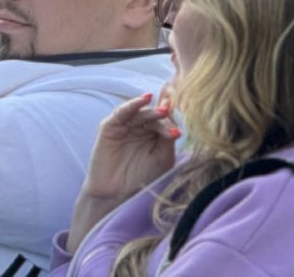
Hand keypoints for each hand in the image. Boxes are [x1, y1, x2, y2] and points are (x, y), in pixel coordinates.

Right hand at [81, 92, 179, 207]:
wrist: (116, 194)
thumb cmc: (142, 177)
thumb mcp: (162, 159)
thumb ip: (168, 139)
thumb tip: (177, 121)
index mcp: (156, 133)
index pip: (167, 121)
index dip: (174, 119)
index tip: (182, 122)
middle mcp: (142, 126)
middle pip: (155, 114)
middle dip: (164, 114)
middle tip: (172, 112)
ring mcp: (126, 124)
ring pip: (141, 111)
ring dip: (152, 110)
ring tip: (163, 111)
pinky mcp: (111, 125)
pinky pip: (123, 111)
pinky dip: (133, 104)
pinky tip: (144, 99)